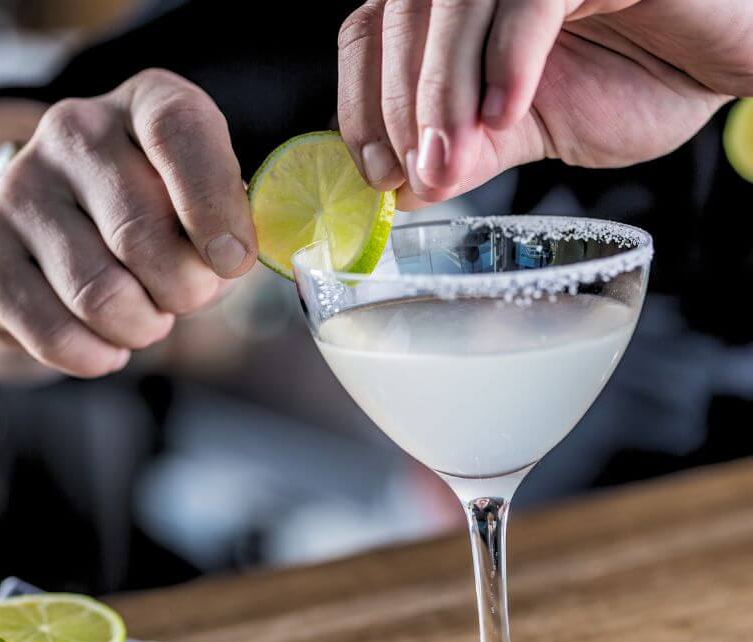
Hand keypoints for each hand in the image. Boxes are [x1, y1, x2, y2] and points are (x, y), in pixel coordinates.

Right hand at [0, 69, 257, 377]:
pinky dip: (97, 355)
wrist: (70, 233)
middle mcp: (74, 133)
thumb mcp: (212, 206)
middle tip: (186, 297)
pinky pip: (55, 335)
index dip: (214, 205)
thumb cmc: (164, 220)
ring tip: (146, 316)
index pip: (179, 130)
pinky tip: (107, 342)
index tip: (233, 261)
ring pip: (100, 296)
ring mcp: (20, 190)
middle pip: (141, 236)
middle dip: (185, 292)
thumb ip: (232, 225)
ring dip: (142, 328)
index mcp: (145, 105)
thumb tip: (228, 259)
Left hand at [338, 0, 752, 206]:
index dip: (361, 103)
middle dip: (399, 108)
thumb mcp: (533, 128)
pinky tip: (508, 112)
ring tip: (456, 160)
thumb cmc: (640, 76)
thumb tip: (406, 186)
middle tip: (419, 175)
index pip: (370, 32)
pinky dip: (509, 60)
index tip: (378, 173)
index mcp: (462, 6)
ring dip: (443, 92)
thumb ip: (468, 149)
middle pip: (398, 15)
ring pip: (451, 4)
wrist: (724, 58)